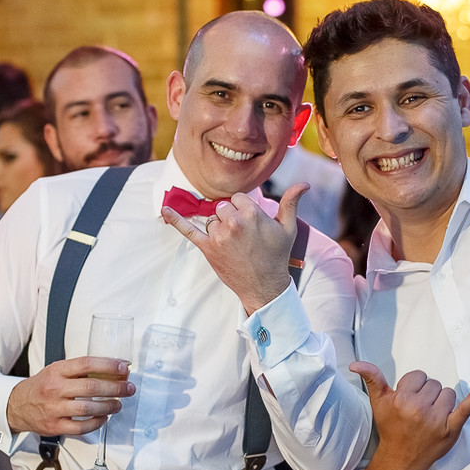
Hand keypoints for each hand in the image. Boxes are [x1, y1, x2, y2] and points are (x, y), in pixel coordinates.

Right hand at [6, 356, 134, 435]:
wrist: (17, 405)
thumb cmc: (42, 386)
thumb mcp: (57, 370)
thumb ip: (79, 370)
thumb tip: (112, 371)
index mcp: (57, 371)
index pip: (86, 364)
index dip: (108, 365)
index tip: (123, 369)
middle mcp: (55, 388)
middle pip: (91, 388)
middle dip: (115, 388)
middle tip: (129, 388)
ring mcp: (54, 409)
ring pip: (88, 409)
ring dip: (108, 407)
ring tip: (118, 404)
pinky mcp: (54, 426)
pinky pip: (81, 427)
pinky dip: (96, 423)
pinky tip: (104, 418)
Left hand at [161, 183, 308, 314]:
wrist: (264, 286)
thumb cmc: (276, 256)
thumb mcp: (288, 228)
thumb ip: (291, 202)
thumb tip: (305, 183)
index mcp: (253, 214)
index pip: (239, 199)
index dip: (245, 210)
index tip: (252, 225)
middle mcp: (234, 222)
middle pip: (223, 207)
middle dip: (231, 218)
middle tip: (243, 238)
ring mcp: (219, 236)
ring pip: (212, 219)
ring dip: (219, 229)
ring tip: (234, 246)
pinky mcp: (208, 248)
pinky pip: (188, 230)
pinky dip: (175, 219)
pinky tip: (164, 209)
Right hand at [353, 361, 469, 469]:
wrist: (402, 459)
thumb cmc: (391, 428)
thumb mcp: (378, 403)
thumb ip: (372, 378)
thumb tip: (355, 364)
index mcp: (402, 399)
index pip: (418, 376)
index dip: (413, 387)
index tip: (408, 401)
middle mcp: (420, 408)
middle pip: (434, 384)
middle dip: (427, 394)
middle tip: (418, 412)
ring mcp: (437, 419)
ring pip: (448, 393)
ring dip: (442, 402)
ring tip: (431, 416)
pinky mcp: (452, 428)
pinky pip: (466, 408)